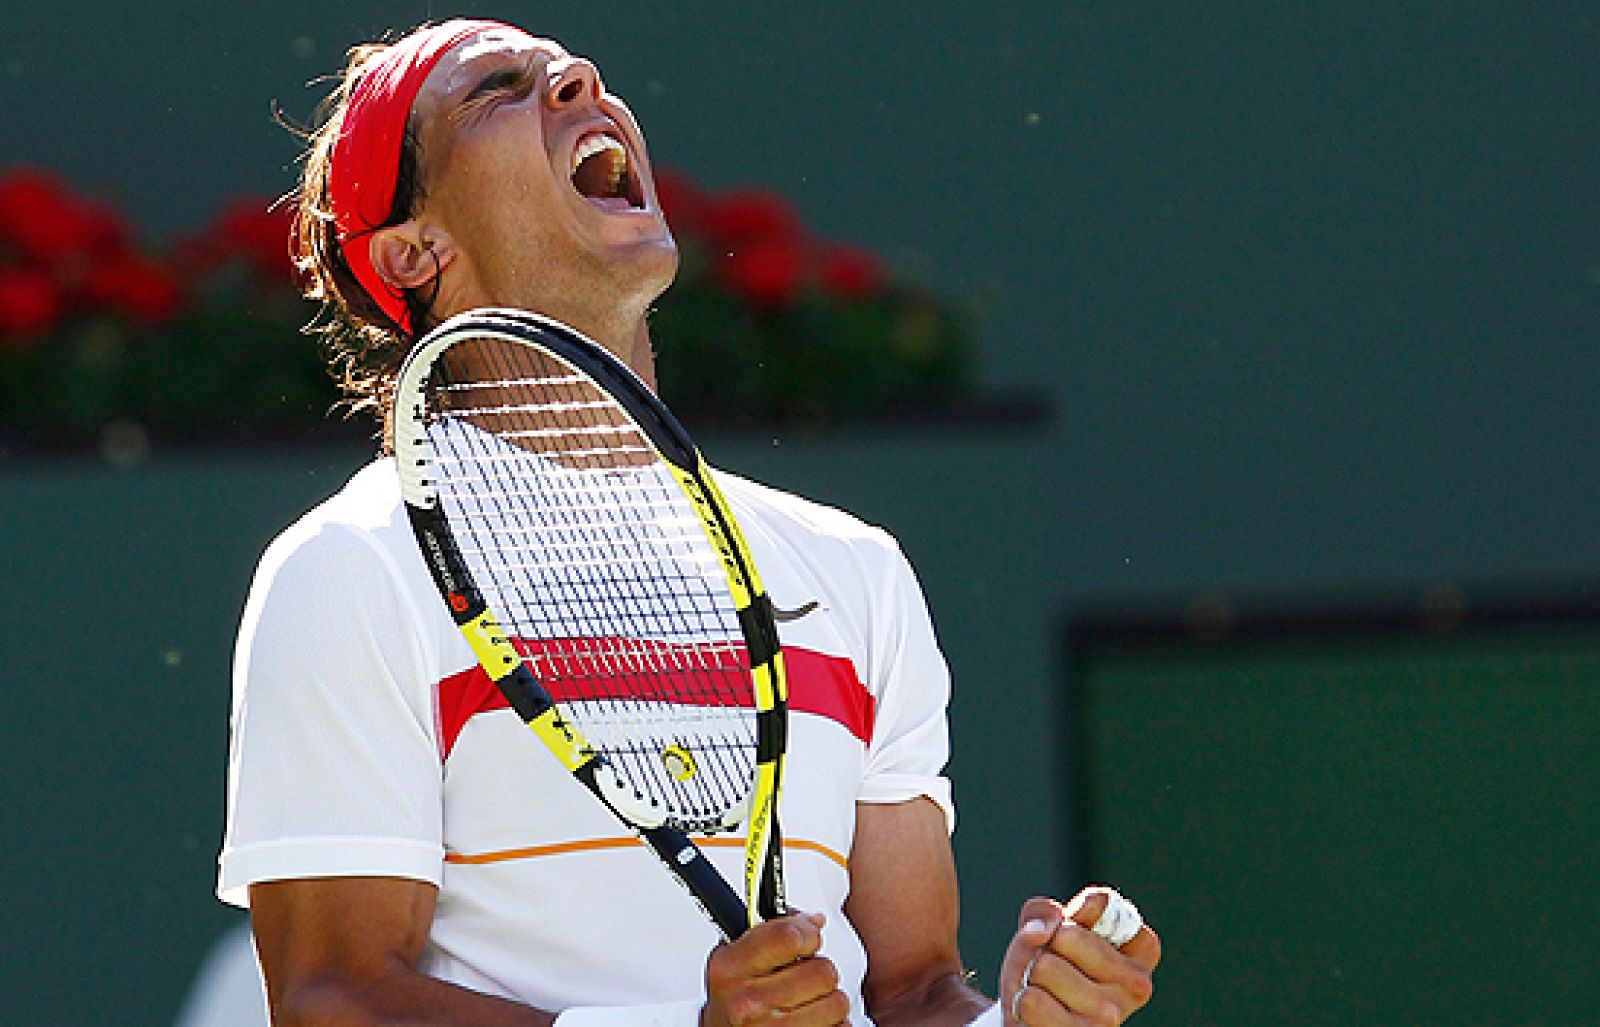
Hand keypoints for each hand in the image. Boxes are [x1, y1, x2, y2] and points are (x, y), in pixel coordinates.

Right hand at [701, 912, 850, 1025]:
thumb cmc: (732, 1000)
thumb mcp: (734, 958)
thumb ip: (771, 931)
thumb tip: (813, 921)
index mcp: (730, 969)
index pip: (789, 936)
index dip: (807, 933)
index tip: (807, 939)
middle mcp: (748, 1004)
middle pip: (822, 971)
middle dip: (818, 971)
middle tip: (803, 977)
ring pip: (837, 1003)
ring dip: (828, 1001)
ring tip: (806, 1002)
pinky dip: (833, 1025)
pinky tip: (811, 1021)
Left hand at [997, 889, 1159, 1025]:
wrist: (1030, 1018)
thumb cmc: (1046, 970)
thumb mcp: (1047, 929)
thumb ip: (1045, 912)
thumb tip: (1040, 932)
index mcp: (1140, 953)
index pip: (1103, 904)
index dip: (1073, 912)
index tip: (1069, 932)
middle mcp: (1135, 987)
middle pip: (1067, 935)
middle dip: (1044, 946)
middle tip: (1048, 966)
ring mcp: (1110, 1017)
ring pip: (1045, 966)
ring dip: (1029, 974)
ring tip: (1041, 989)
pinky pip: (1032, 1000)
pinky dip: (1022, 1000)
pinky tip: (1034, 1011)